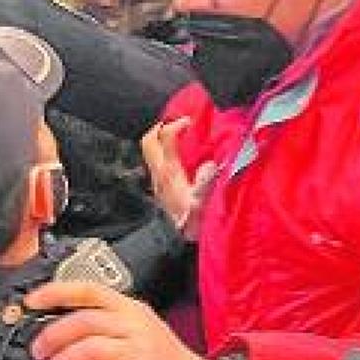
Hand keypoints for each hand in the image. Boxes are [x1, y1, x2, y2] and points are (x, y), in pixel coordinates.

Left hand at [26, 282, 235, 359]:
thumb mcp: (140, 328)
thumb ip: (107, 321)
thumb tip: (59, 322)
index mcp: (132, 309)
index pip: (89, 289)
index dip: (55, 292)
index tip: (30, 301)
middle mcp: (136, 328)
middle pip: (84, 321)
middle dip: (52, 335)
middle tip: (36, 351)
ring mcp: (141, 356)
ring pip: (89, 350)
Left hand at [140, 118, 214, 239]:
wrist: (175, 237)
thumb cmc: (190, 219)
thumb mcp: (201, 201)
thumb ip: (206, 182)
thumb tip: (211, 165)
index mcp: (170, 170)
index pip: (165, 137)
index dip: (176, 125)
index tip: (189, 122)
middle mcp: (159, 170)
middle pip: (149, 140)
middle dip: (160, 127)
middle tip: (176, 123)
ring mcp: (156, 177)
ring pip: (149, 149)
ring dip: (160, 139)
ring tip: (176, 134)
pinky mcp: (158, 184)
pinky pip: (155, 159)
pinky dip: (163, 151)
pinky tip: (178, 154)